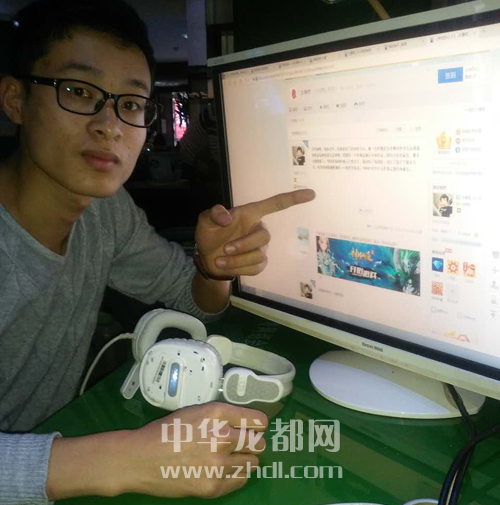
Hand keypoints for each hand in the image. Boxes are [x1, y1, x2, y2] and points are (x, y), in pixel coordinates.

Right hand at [122, 403, 267, 497]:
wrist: (141, 459)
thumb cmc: (167, 431)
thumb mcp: (196, 412)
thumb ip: (222, 416)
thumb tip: (246, 423)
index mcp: (217, 414)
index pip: (258, 420)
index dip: (257, 424)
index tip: (253, 428)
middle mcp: (222, 436)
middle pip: (258, 443)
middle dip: (252, 443)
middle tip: (241, 444)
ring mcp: (219, 464)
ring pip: (252, 463)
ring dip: (244, 460)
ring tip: (229, 458)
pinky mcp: (214, 486)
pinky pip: (241, 480)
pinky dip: (236, 475)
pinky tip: (221, 470)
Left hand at [195, 189, 314, 277]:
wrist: (207, 258)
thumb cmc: (210, 234)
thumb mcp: (205, 220)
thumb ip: (214, 214)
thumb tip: (227, 217)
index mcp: (250, 214)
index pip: (275, 204)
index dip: (293, 199)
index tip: (311, 194)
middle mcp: (258, 230)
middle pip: (264, 237)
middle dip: (243, 245)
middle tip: (224, 249)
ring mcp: (260, 248)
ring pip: (258, 255)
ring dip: (236, 260)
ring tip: (219, 260)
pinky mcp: (259, 263)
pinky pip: (256, 268)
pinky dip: (238, 269)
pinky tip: (227, 265)